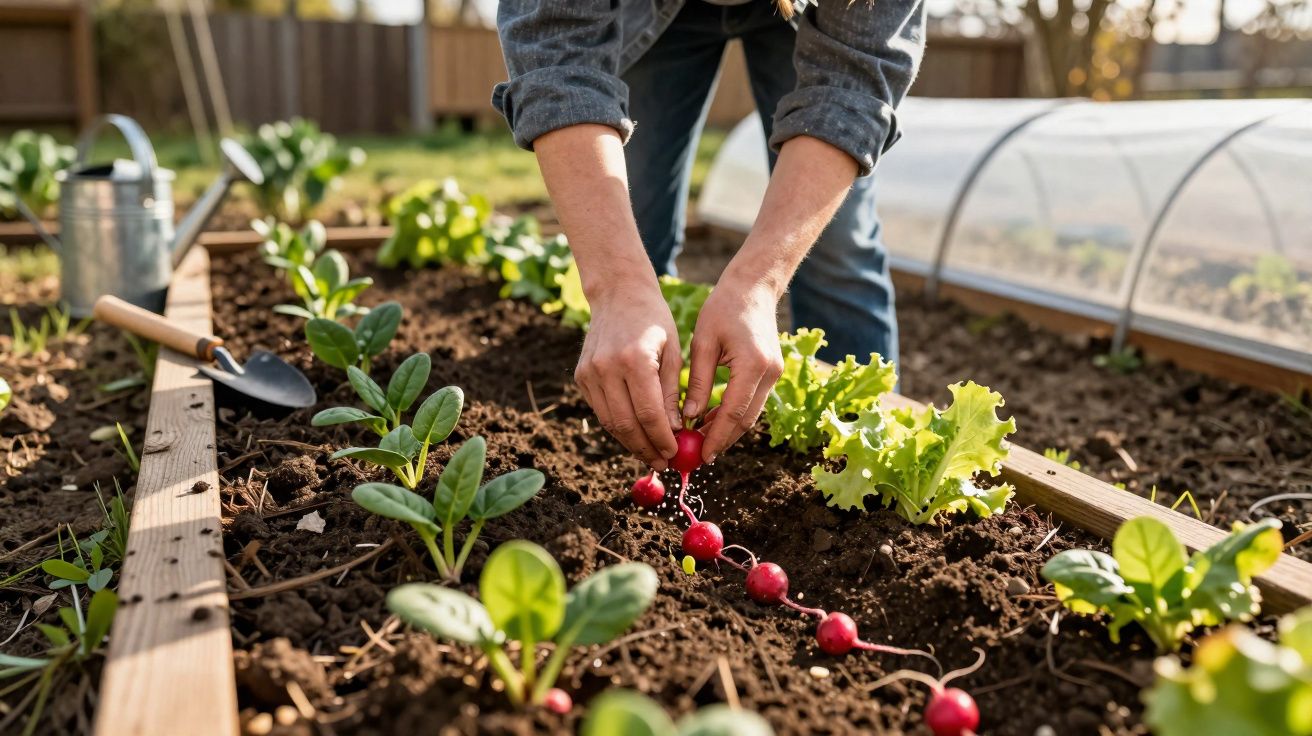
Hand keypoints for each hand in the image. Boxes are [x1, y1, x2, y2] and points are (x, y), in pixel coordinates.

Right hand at [574, 278, 682, 469]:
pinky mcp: (581, 377)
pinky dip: (618, 426)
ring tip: (651, 455)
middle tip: (662, 463)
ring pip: (610, 422)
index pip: (648, 412)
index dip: (662, 439)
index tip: (674, 454)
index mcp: (634, 359)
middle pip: (626, 423)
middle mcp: (606, 367)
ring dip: (631, 443)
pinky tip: (635, 434)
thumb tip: (674, 431)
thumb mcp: (673, 352)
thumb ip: (672, 393)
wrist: (618, 294)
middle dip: (646, 448)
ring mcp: (589, 373)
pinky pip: (601, 411)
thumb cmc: (654, 321)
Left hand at [683, 275, 784, 463]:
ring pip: (751, 414)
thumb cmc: (723, 308)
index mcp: (752, 364)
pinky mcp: (772, 371)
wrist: (753, 287)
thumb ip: (697, 382)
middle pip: (746, 420)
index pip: (734, 413)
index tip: (701, 455)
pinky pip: (753, 401)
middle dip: (723, 440)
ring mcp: (775, 373)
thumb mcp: (703, 343)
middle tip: (699, 455)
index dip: (717, 437)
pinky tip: (712, 418)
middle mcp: (769, 373)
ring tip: (701, 440)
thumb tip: (688, 419)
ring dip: (728, 429)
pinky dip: (734, 414)